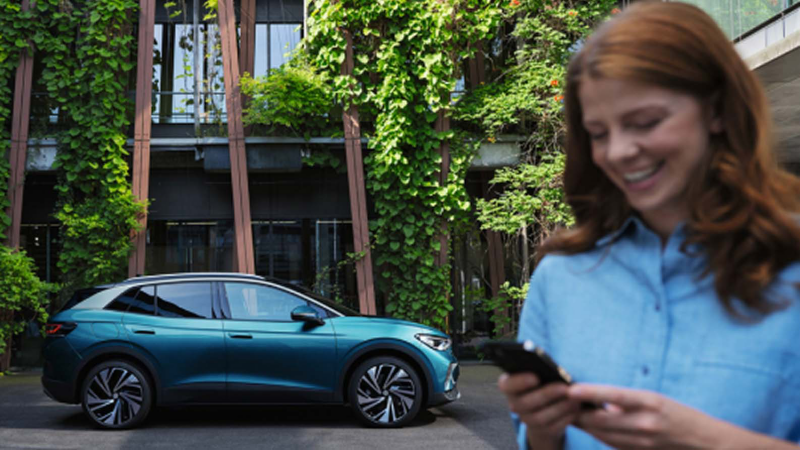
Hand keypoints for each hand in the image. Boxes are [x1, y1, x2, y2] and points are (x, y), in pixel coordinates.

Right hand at [498, 373, 581, 445]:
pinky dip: (566, 417)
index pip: (506, 385)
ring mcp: (527, 420)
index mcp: (509, 386)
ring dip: (559, 407)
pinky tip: (576, 408)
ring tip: (574, 398)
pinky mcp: (543, 431)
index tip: (535, 377)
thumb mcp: (538, 373)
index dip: (519, 382)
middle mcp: (514, 404)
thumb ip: (540, 370)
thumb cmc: (541, 382)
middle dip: (547, 394)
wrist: (546, 407)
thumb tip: (553, 368)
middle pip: (525, 402)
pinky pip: (554, 427)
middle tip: (564, 387)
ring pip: (540, 417)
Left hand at [568, 384, 721, 448]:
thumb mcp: (654, 399)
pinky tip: (590, 427)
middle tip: (561, 401)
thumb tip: (596, 401)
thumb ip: (625, 401)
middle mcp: (645, 422)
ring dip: (585, 424)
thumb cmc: (678, 414)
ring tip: (569, 412)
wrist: (705, 442)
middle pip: (601, 420)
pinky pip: (611, 444)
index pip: (613, 395)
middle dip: (578, 412)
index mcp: (650, 402)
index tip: (571, 389)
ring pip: (602, 434)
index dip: (590, 393)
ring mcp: (642, 441)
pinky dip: (598, 435)